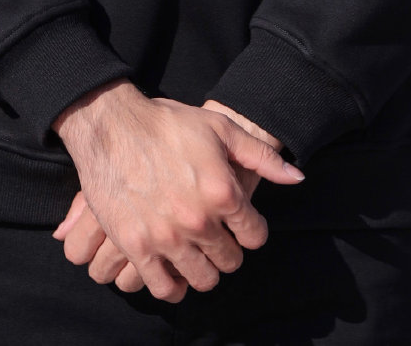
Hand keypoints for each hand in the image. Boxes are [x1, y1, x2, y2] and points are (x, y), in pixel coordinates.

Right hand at [52, 81, 302, 302]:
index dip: (251, 230)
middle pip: (230, 260)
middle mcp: (198, 220)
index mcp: (222, 191)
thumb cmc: (169, 123)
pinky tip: (173, 270)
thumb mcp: (221, 128)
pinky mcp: (136, 246)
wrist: (112, 124)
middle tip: (217, 237)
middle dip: (228, 250)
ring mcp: (166, 237)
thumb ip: (262, 156)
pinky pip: (164, 287)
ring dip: (204, 270)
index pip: (254, 235)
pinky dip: (173, 286)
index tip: (240, 224)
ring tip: (198, 254)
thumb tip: (298, 178)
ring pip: (202, 279)